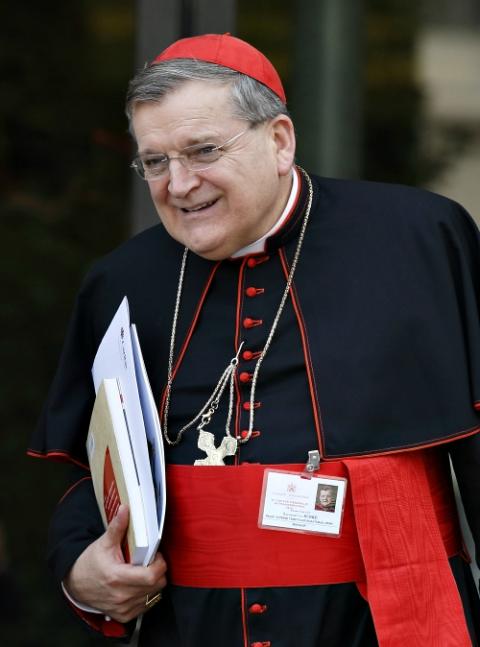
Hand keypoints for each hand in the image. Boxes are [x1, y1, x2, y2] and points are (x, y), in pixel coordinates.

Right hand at [64, 505, 166, 622]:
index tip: (156, 555)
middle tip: (150, 561)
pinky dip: (147, 594)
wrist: (76, 584)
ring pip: (154, 595)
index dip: (159, 564)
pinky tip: (138, 584)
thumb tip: (125, 509)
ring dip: (153, 583)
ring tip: (143, 571)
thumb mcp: (104, 543)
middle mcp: (121, 596)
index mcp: (117, 578)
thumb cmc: (91, 562)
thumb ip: (117, 527)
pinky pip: (146, 605)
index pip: (151, 576)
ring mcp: (123, 608)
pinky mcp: (124, 615)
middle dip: (158, 571)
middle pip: (157, 585)